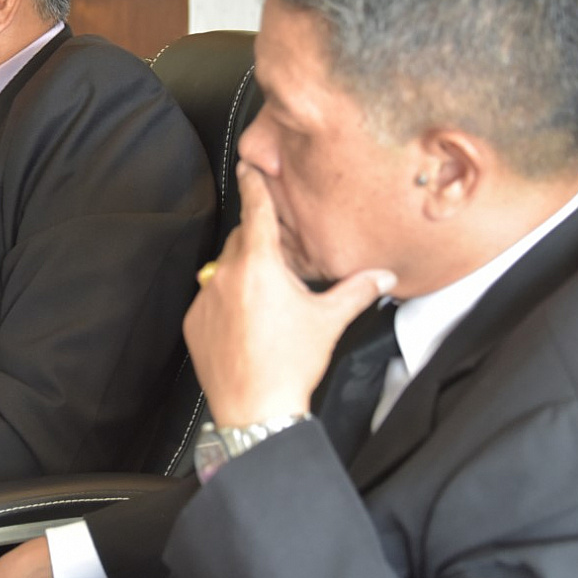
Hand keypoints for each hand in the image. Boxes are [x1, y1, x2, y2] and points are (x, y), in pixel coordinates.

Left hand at [186, 161, 395, 427]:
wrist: (255, 409)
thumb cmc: (292, 364)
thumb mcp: (329, 321)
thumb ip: (356, 291)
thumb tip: (383, 276)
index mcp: (259, 265)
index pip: (255, 212)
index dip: (254, 187)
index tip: (248, 167)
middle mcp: (226, 275)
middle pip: (241, 242)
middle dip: (259, 244)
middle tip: (281, 261)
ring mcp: (205, 298)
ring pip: (224, 270)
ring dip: (242, 274)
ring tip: (266, 300)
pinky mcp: (193, 322)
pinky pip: (210, 297)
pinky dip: (226, 300)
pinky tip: (246, 322)